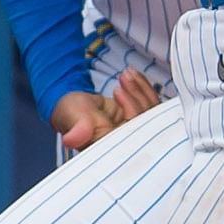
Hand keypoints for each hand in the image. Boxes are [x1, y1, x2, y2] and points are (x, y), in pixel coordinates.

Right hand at [48, 69, 164, 150]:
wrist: (74, 108)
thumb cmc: (71, 114)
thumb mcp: (74, 118)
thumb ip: (78, 129)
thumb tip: (70, 140)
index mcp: (114, 150)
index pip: (134, 131)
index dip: (131, 108)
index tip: (117, 90)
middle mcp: (128, 145)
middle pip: (148, 121)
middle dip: (138, 94)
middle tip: (124, 76)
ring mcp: (136, 132)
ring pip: (153, 111)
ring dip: (141, 88)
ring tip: (127, 73)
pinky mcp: (139, 120)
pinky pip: (150, 105)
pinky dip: (144, 88)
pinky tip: (134, 75)